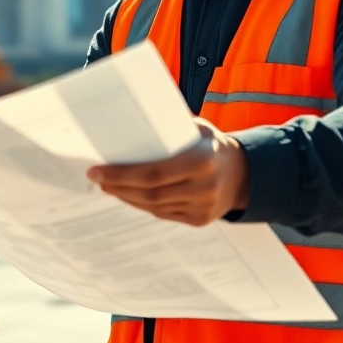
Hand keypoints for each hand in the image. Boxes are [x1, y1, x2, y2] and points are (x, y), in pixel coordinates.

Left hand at [87, 120, 249, 226]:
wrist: (246, 174)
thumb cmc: (212, 145)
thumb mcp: (197, 129)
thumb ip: (169, 127)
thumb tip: (130, 122)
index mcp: (202, 162)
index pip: (152, 174)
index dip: (121, 175)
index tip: (96, 171)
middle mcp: (204, 188)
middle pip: (149, 194)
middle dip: (118, 186)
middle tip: (97, 178)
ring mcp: (202, 208)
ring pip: (153, 207)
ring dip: (126, 197)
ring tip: (108, 185)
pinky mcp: (199, 220)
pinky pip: (163, 214)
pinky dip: (142, 205)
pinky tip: (128, 195)